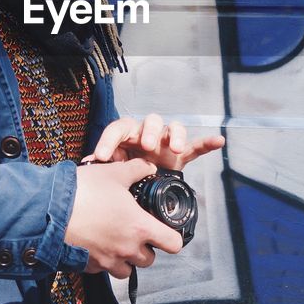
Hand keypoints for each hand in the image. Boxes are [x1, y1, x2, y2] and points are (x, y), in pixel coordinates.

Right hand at [65, 158, 182, 277]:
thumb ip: (136, 169)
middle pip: (150, 260)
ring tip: (116, 240)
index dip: (172, 237)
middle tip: (136, 231)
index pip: (173, 244)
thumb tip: (148, 167)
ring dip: (126, 258)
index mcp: (139, 227)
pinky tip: (96, 243)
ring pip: (127, 270)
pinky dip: (103, 261)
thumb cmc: (82, 192)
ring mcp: (107, 261)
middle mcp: (126, 249)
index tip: (166, 230)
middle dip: (146, 247)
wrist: (46, 212)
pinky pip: (103, 269)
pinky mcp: (88, 267)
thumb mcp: (113, 173)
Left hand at [81, 113, 224, 170]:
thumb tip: (84, 169)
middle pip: (151, 122)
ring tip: (176, 148)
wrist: (142, 181)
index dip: (109, 141)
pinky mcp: (183, 153)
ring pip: (174, 128)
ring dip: (176, 135)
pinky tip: (218, 142)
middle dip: (150, 132)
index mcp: (127, 135)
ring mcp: (167, 141)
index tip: (103, 157)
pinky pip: (197, 146)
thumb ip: (102, 167)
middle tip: (147, 145)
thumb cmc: (124, 169)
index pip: (118, 129)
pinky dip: (207, 143)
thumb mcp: (111, 169)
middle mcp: (148, 133)